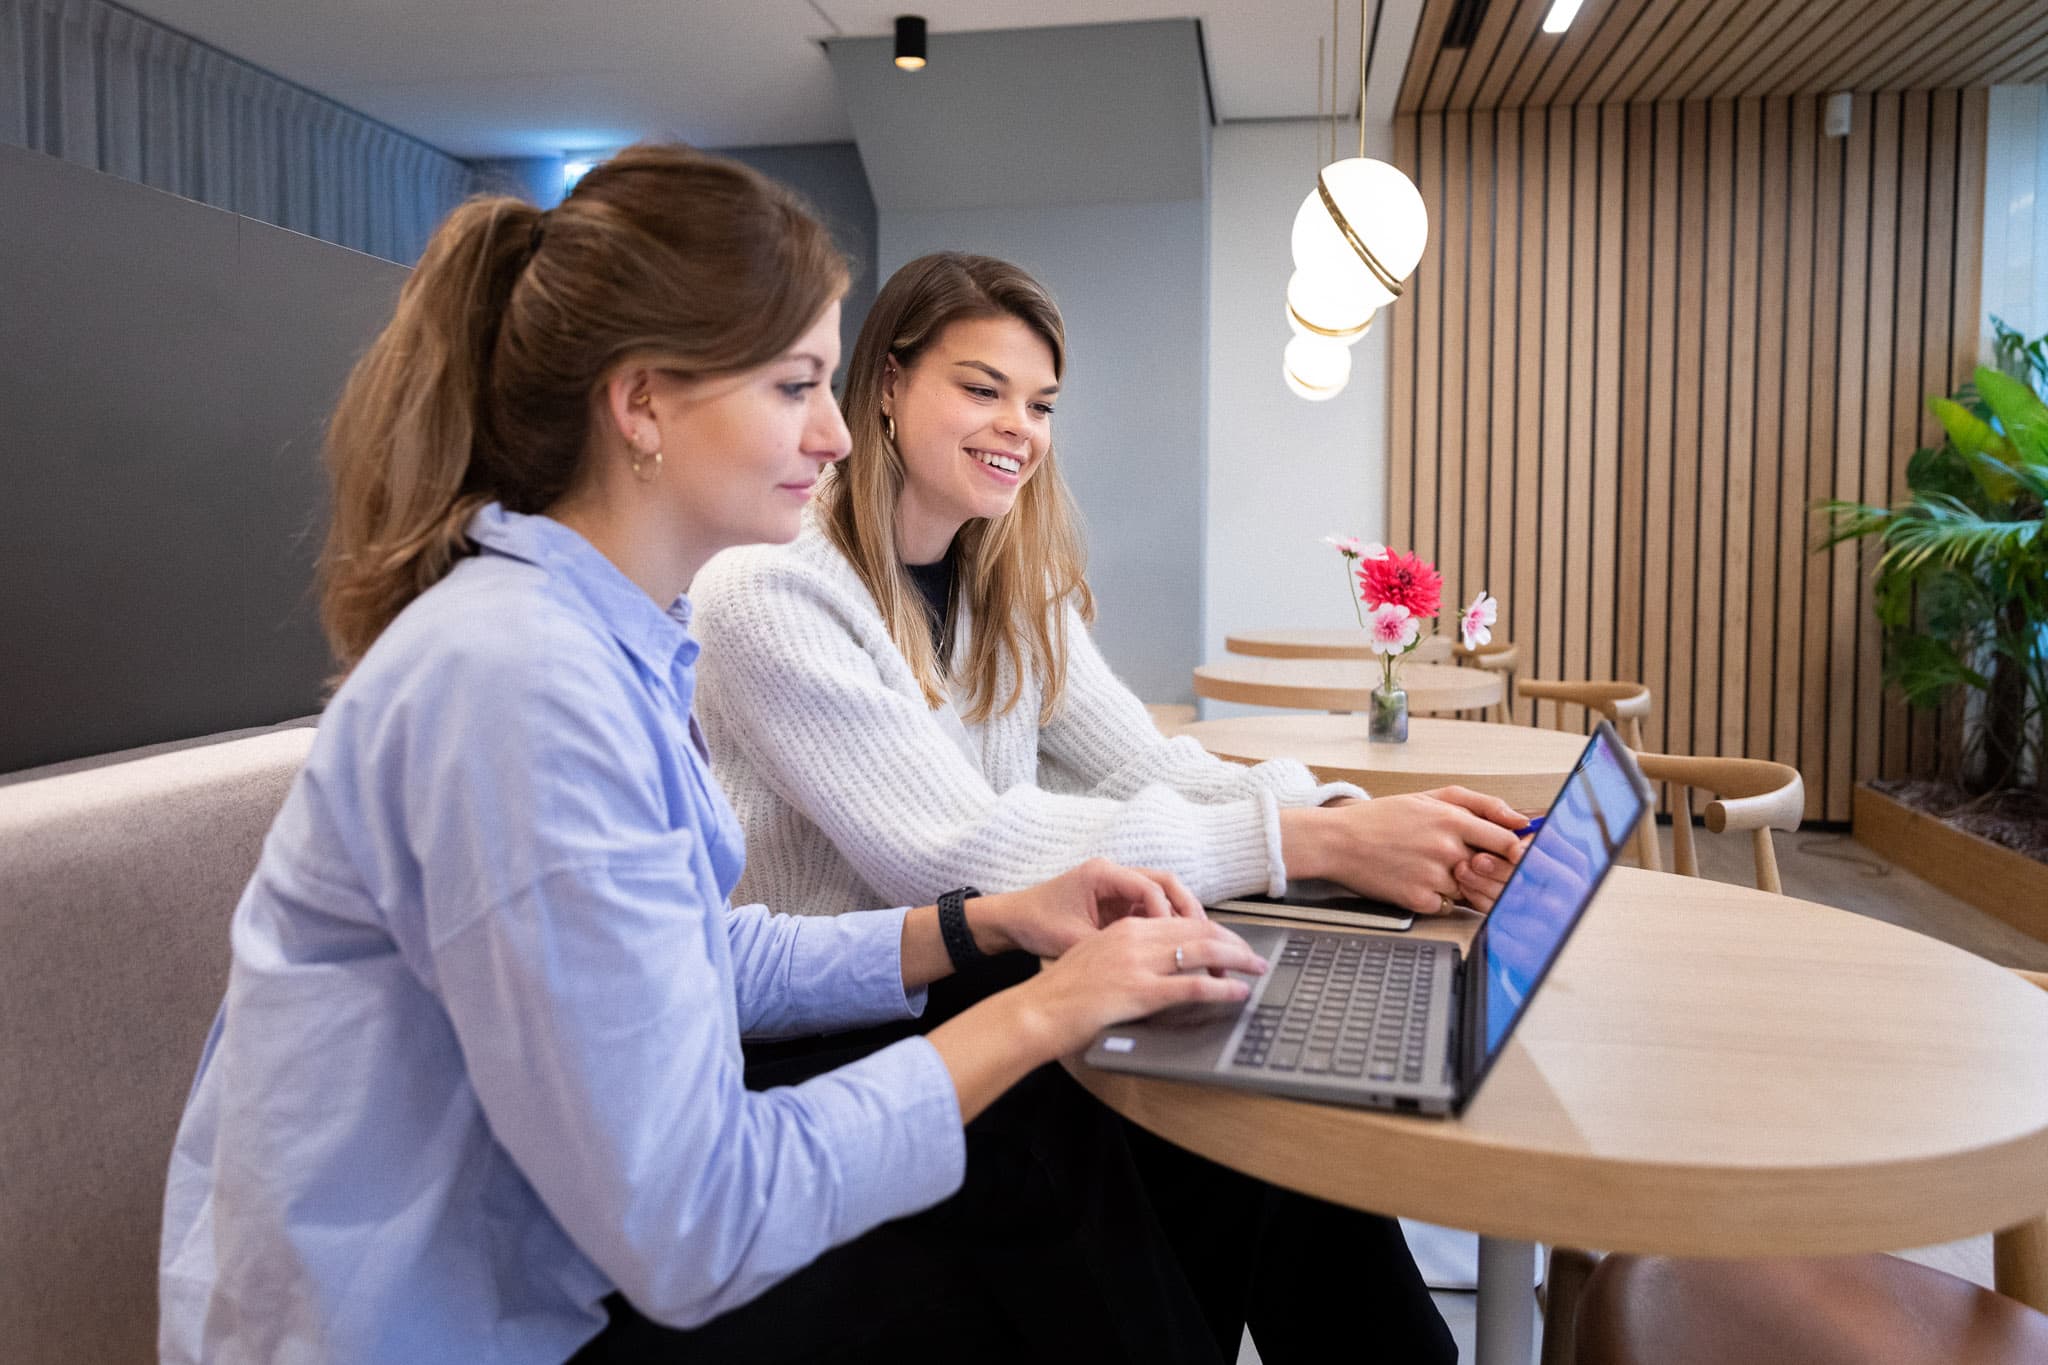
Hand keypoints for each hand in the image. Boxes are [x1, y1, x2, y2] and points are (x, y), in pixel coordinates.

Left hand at [972, 858, 1204, 958]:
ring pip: (1164, 894)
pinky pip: (1153, 908)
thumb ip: (1107, 948)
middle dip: (1189, 910)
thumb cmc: (1035, 923)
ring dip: (1183, 917)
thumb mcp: (1071, 940)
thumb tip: (1142, 969)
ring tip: (1202, 944)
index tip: (1176, 941)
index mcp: (1102, 874)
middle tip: (1208, 938)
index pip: (1150, 887)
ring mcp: (1118, 886)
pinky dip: (1167, 925)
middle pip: (1167, 884)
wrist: (1012, 919)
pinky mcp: (1119, 901)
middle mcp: (1114, 874)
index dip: (1167, 915)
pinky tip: (1179, 947)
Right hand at [1015, 917, 1268, 1055]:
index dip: (1213, 931)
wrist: (1036, 1011)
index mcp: (1123, 929)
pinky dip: (1222, 988)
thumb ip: (1124, 956)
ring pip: (1202, 952)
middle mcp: (1134, 938)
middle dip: (1234, 942)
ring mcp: (1138, 963)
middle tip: (1255, 955)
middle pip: (1198, 931)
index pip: (1180, 921)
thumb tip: (1154, 966)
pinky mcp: (1140, 991)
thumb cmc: (1059, 993)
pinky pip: (1192, 986)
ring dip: (1238, 959)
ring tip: (1257, 969)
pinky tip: (1238, 992)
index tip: (1231, 942)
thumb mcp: (1093, 959)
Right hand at [1281, 786, 1530, 914]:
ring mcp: (1434, 877)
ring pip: (1471, 890)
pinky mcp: (1420, 900)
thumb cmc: (1383, 818)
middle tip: (1477, 866)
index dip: (1518, 852)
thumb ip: (1479, 803)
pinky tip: (1420, 882)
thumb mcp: (1430, 797)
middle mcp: (1446, 849)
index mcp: (1452, 820)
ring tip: (1437, 869)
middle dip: (1491, 871)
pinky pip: (1447, 906)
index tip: (1518, 856)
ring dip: (1464, 885)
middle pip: (1494, 870)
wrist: (1338, 841)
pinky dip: (1440, 898)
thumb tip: (1520, 820)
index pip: (1508, 842)